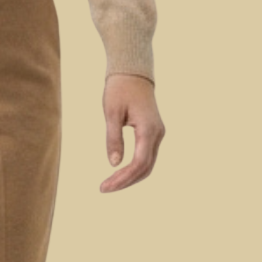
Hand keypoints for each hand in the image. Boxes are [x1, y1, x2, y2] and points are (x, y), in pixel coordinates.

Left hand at [100, 74, 164, 191]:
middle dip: (125, 181)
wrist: (133, 72)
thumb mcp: (111, 113)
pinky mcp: (154, 132)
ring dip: (130, 177)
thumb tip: (113, 164)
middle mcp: (157, 134)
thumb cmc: (119, 89)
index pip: (138, 163)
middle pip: (145, 168)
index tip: (104, 187)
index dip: (123, 178)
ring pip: (148, 164)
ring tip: (110, 184)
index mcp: (148, 129)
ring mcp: (158, 133)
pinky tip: (120, 172)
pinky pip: (146, 156)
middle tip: (104, 188)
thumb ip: (113, 138)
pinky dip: (135, 168)